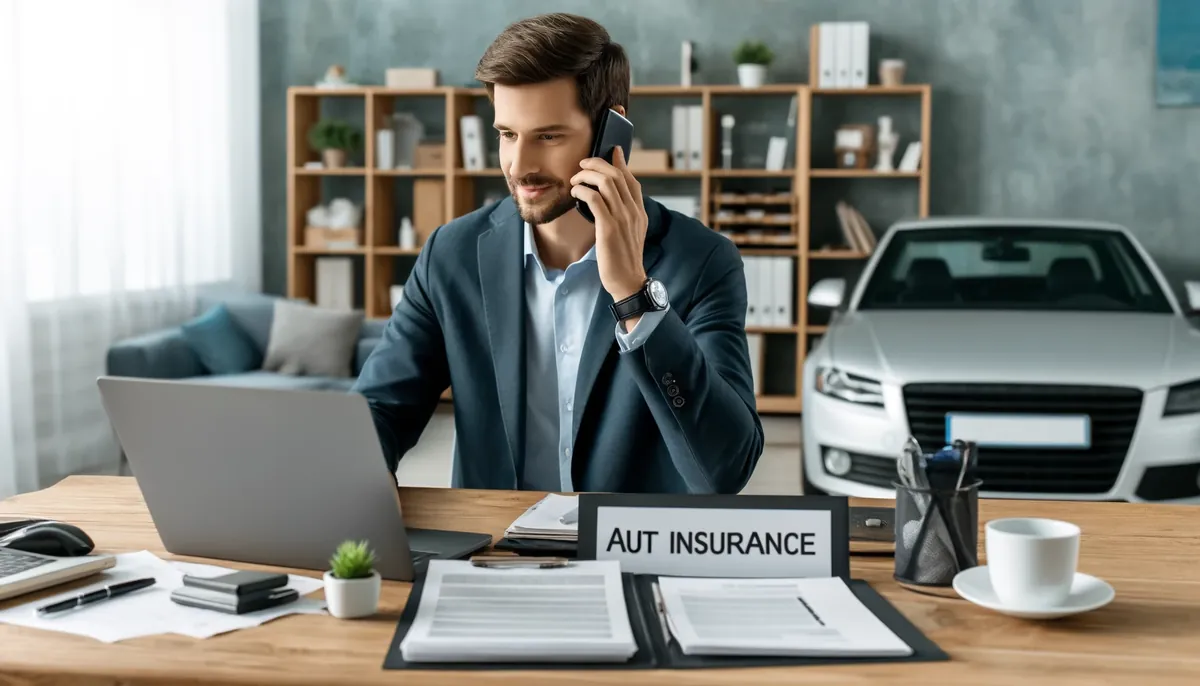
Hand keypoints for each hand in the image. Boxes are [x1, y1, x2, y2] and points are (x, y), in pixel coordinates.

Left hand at [570, 146, 647, 302]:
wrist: (628, 281)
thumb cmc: (624, 259)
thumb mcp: (630, 233)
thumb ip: (624, 214)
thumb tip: (611, 200)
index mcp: (639, 212)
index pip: (632, 179)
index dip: (621, 162)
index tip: (613, 151)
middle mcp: (633, 212)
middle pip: (617, 175)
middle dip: (597, 163)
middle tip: (583, 163)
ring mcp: (622, 219)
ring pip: (606, 182)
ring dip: (586, 175)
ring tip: (575, 178)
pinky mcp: (609, 228)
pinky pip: (594, 199)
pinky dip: (582, 191)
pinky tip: (574, 193)